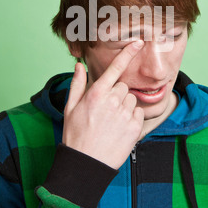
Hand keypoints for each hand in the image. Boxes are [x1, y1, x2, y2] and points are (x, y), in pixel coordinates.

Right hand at [62, 40, 144, 168]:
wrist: (86, 164)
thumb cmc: (75, 134)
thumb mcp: (70, 108)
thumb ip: (77, 84)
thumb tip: (79, 65)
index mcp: (96, 94)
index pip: (115, 68)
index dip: (128, 53)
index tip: (138, 42)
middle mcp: (112, 101)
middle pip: (123, 86)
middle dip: (116, 94)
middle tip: (105, 110)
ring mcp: (124, 114)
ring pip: (131, 99)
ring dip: (124, 106)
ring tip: (111, 121)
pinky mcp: (135, 127)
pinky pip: (138, 113)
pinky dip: (131, 118)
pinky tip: (119, 128)